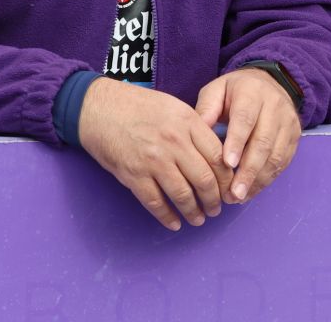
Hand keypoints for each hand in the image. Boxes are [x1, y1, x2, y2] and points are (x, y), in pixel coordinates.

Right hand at [78, 77, 231, 231]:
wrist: (100, 108)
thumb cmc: (140, 106)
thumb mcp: (176, 108)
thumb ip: (196, 129)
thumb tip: (216, 154)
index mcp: (189, 123)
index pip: (218, 156)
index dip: (227, 178)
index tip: (230, 187)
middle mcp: (174, 143)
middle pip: (204, 179)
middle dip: (214, 199)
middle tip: (217, 209)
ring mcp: (154, 161)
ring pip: (182, 195)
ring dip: (194, 211)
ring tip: (200, 219)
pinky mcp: (133, 176)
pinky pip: (155, 203)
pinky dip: (167, 217)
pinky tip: (175, 223)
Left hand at [195, 67, 301, 204]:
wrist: (269, 83)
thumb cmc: (235, 92)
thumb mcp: (216, 91)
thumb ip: (206, 110)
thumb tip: (196, 135)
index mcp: (252, 93)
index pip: (246, 119)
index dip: (237, 142)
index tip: (227, 164)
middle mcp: (275, 106)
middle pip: (263, 141)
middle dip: (248, 170)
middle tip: (232, 194)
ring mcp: (288, 122)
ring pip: (276, 154)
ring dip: (258, 179)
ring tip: (238, 197)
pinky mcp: (294, 136)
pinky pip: (283, 161)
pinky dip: (268, 179)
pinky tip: (251, 191)